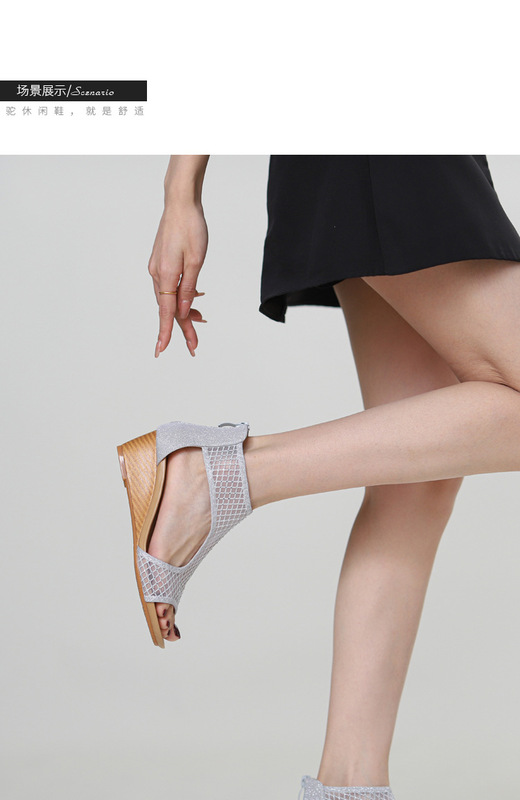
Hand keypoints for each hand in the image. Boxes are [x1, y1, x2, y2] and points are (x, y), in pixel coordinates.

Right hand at [148, 200, 208, 356]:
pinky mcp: (160, 262)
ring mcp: (157, 267)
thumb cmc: (191, 227)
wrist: (180, 202)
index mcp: (165, 275)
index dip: (166, 333)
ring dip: (183, 311)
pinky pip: (169, 286)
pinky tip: (194, 299)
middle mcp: (157, 273)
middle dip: (182, 326)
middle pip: (168, 308)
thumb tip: (185, 310)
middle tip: (195, 344)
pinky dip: (180, 296)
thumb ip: (189, 288)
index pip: (165, 312)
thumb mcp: (197, 260)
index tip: (162, 350)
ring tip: (201, 320)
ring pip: (169, 298)